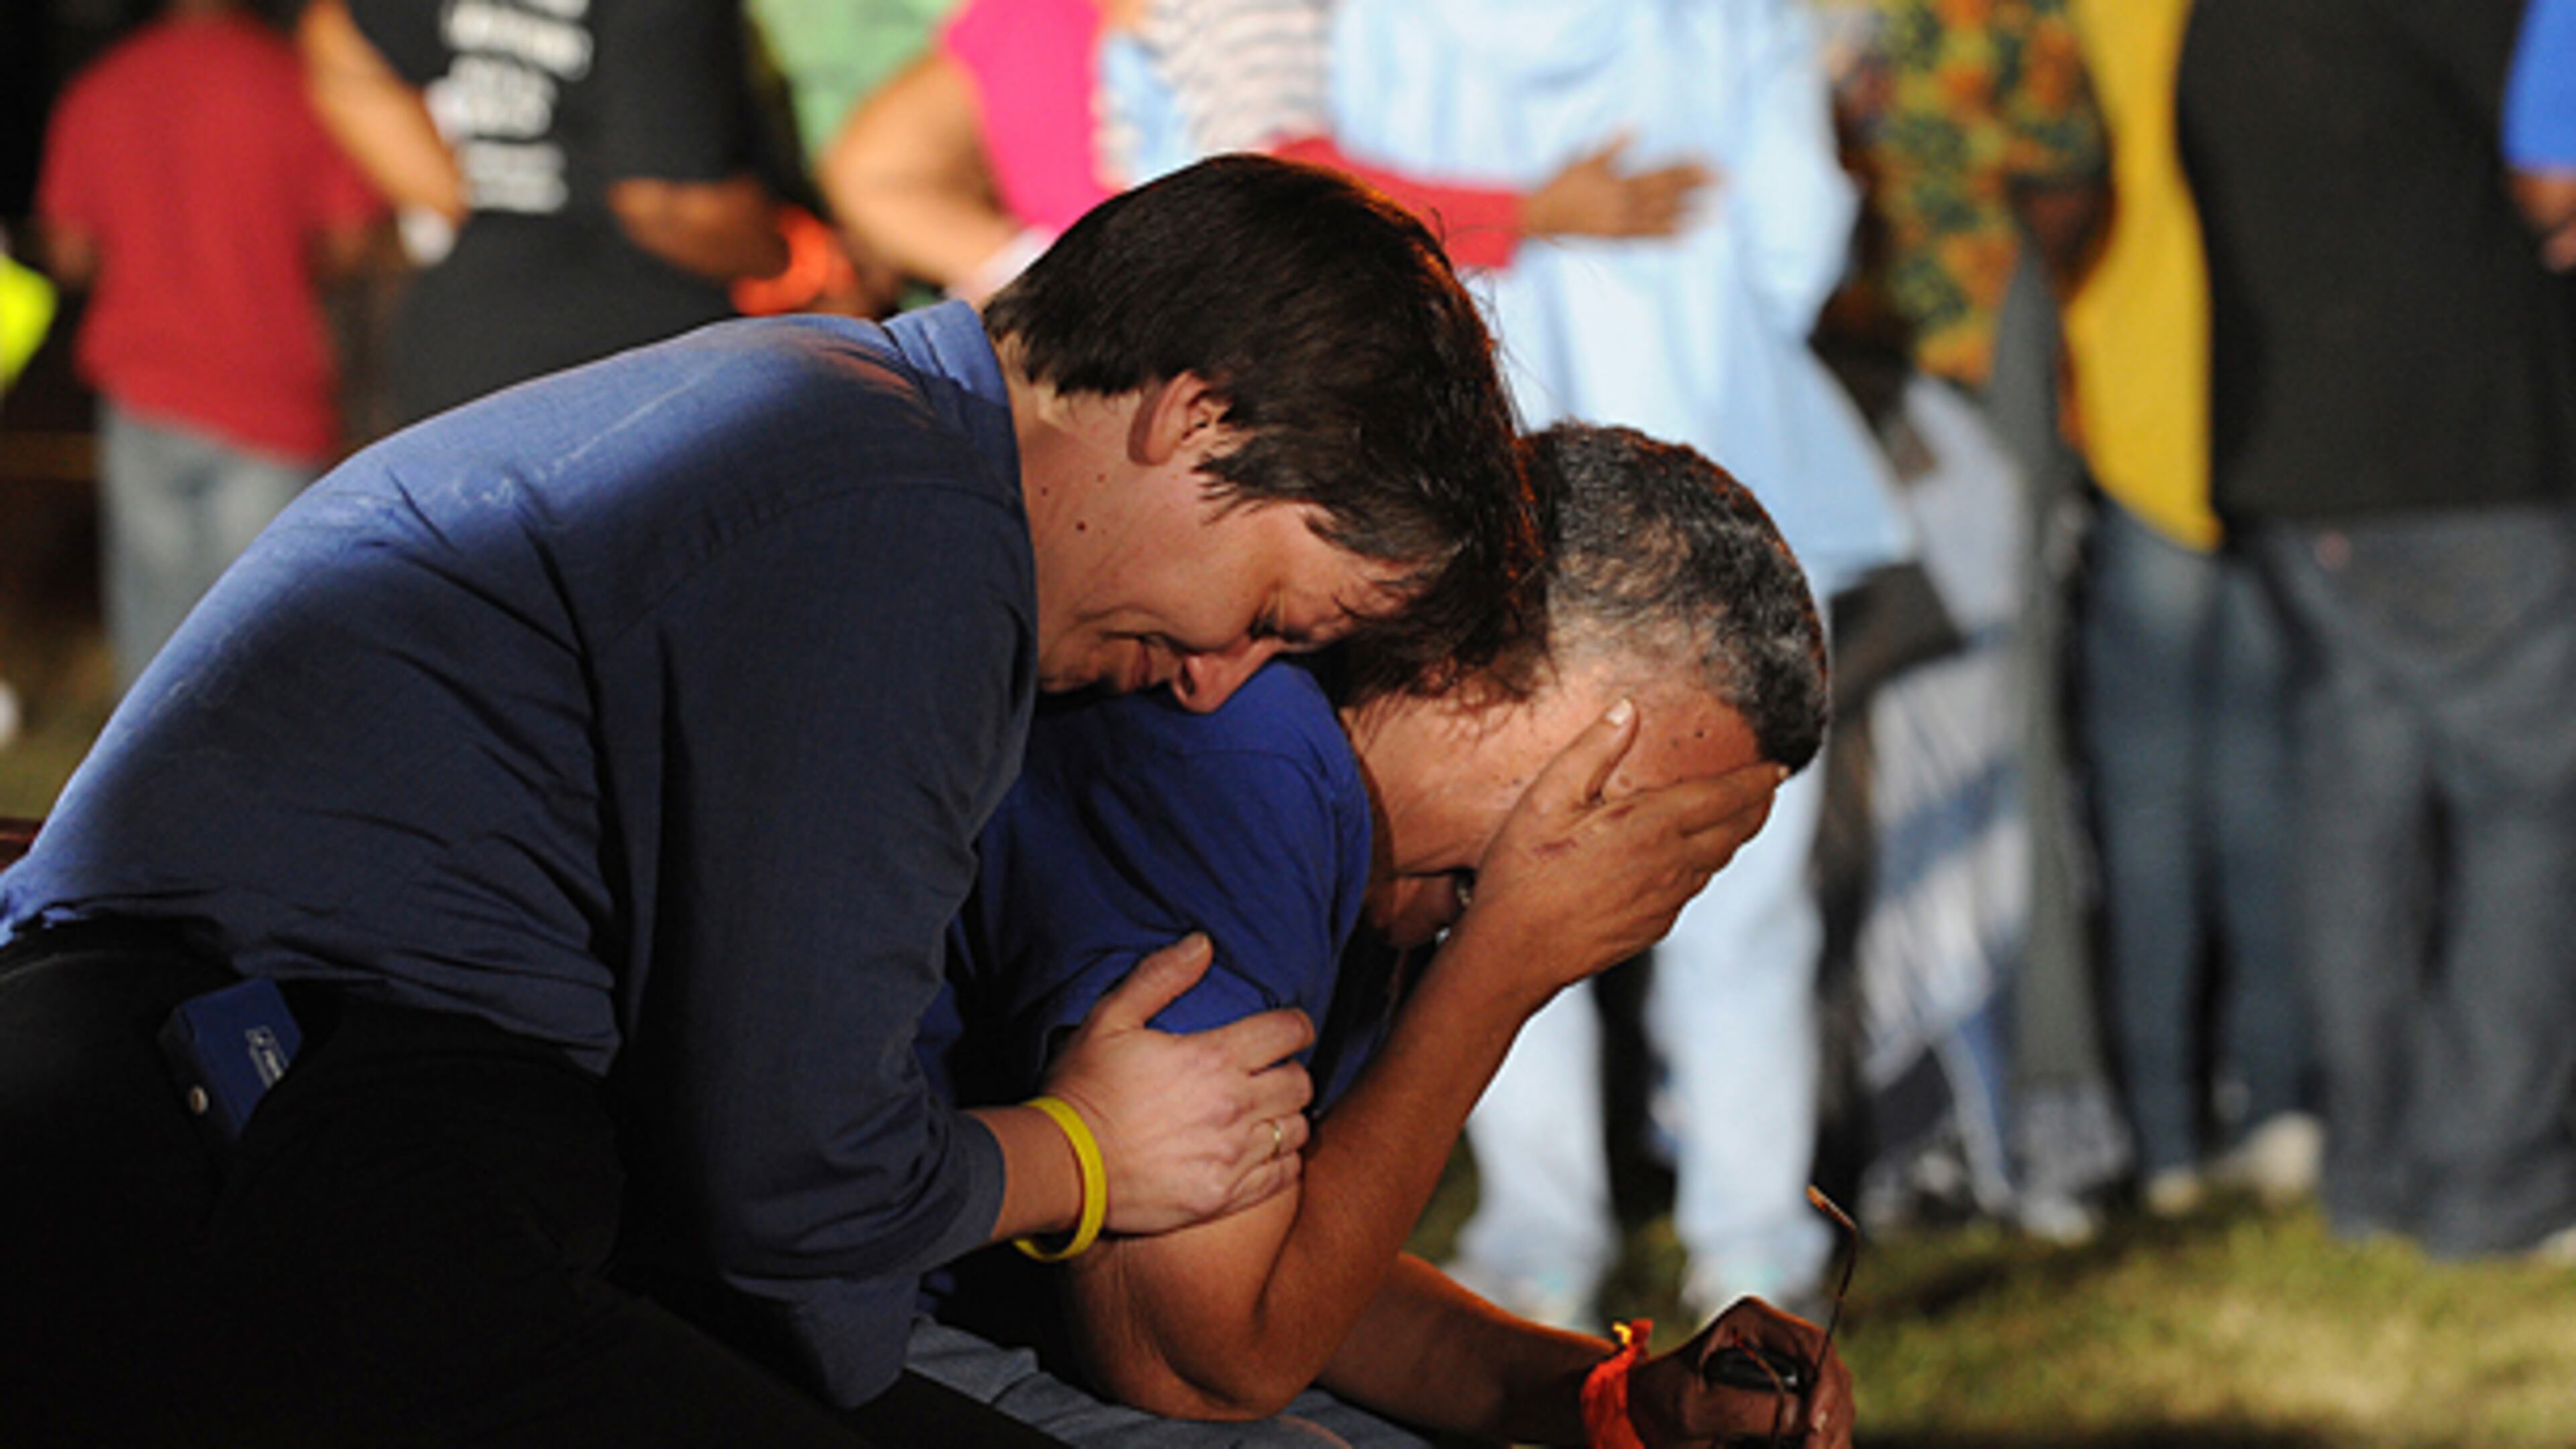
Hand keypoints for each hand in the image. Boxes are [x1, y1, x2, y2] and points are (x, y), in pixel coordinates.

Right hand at [1040, 934, 1316, 1234]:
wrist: (1063, 1165)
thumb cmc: (1083, 1088)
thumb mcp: (1110, 1019)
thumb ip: (1160, 977)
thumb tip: (1202, 943)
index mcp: (1213, 1057)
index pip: (1288, 1032)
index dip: (1295, 1026)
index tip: (1287, 1031)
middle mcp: (1233, 1106)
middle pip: (1300, 1083)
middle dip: (1290, 1072)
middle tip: (1270, 1073)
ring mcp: (1232, 1155)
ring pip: (1296, 1130)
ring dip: (1287, 1117)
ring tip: (1266, 1114)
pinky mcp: (1223, 1196)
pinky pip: (1282, 1177)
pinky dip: (1283, 1162)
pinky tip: (1265, 1153)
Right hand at [1451, 700, 1780, 1004]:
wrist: (1516, 951)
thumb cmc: (1524, 872)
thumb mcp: (1548, 798)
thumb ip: (1593, 750)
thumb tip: (1627, 710)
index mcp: (1651, 825)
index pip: (1726, 796)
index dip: (1758, 780)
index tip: (1778, 768)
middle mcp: (1671, 864)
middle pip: (1735, 831)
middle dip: (1757, 806)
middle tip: (1767, 789)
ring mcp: (1667, 900)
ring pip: (1716, 861)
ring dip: (1732, 836)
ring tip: (1735, 817)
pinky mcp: (1655, 926)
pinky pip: (1692, 888)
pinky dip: (1702, 865)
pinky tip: (1687, 859)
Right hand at [1521, 135, 1714, 239]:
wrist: (1541, 216)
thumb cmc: (1561, 184)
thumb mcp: (1585, 160)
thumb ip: (1612, 146)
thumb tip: (1633, 125)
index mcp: (1620, 182)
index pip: (1660, 172)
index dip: (1684, 166)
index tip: (1707, 160)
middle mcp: (1625, 204)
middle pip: (1668, 194)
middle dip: (1697, 187)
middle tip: (1725, 182)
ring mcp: (1622, 223)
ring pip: (1662, 219)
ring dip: (1689, 216)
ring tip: (1715, 214)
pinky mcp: (1616, 238)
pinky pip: (1645, 239)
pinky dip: (1666, 238)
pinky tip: (1686, 237)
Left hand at [1628, 1297, 1854, 1447]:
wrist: (1647, 1411)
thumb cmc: (1662, 1401)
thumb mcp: (1694, 1408)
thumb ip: (1746, 1409)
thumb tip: (1803, 1416)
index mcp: (1752, 1321)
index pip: (1811, 1343)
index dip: (1825, 1384)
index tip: (1815, 1426)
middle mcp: (1776, 1336)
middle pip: (1831, 1371)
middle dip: (1831, 1416)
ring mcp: (1786, 1362)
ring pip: (1835, 1394)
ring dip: (1832, 1431)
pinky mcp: (1790, 1390)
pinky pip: (1823, 1413)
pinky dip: (1825, 1436)